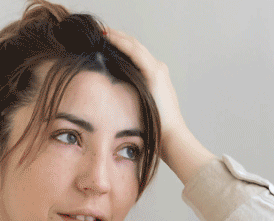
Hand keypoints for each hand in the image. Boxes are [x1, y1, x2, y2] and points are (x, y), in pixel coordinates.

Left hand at [104, 28, 215, 183]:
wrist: (171, 136)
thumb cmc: (156, 128)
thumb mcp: (142, 109)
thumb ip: (133, 99)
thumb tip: (115, 98)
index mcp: (156, 76)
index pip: (137, 55)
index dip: (122, 44)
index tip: (107, 40)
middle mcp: (158, 69)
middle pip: (136, 46)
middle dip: (119, 37)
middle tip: (102, 31)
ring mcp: (157, 70)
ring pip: (135, 46)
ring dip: (118, 36)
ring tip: (103, 31)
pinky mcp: (154, 74)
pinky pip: (134, 53)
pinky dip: (121, 43)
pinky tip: (109, 39)